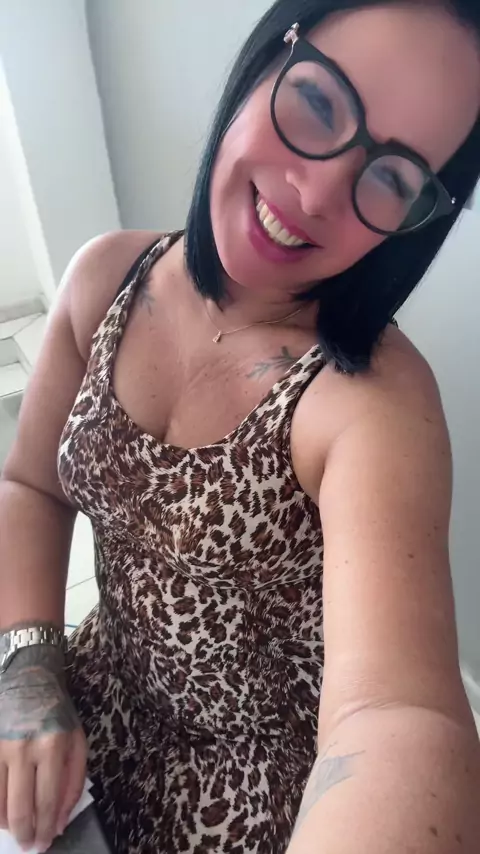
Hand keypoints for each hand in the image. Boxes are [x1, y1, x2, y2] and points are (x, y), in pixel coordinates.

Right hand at [0, 645, 86, 852]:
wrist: (28, 680)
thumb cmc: (57, 713)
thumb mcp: (77, 741)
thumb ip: (73, 782)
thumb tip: (59, 822)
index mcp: (53, 746)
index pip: (47, 800)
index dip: (45, 828)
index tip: (45, 844)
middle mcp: (24, 748)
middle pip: (21, 807)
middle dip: (26, 834)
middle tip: (28, 845)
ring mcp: (1, 747)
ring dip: (8, 825)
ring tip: (16, 832)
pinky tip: (2, 816)